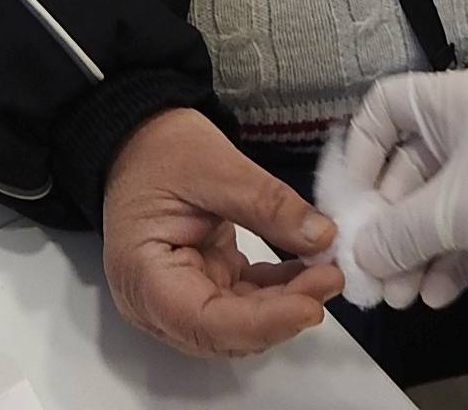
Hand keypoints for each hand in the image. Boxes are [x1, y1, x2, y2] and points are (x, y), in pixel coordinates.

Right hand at [102, 108, 341, 357]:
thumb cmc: (159, 147)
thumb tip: (322, 239)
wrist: (138, 136)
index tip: (310, 305)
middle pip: (225, 331)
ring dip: (284, 303)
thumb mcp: (215, 165)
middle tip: (329, 276)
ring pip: (240, 323)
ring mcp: (179, 296)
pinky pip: (243, 300)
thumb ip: (267, 204)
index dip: (262, 322)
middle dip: (281, 312)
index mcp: (143, 275)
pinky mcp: (201, 282)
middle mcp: (155, 302)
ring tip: (325, 270)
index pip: (205, 321)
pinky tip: (307, 268)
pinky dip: (276, 290)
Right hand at [342, 70, 467, 311]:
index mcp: (454, 102)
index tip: (352, 198)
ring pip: (435, 207)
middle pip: (406, 168)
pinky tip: (434, 297)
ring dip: (414, 251)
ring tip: (400, 298)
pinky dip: (448, 261)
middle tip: (372, 270)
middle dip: (388, 222)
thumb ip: (399, 232)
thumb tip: (362, 255)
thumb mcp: (455, 211)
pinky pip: (464, 231)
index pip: (385, 106)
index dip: (361, 149)